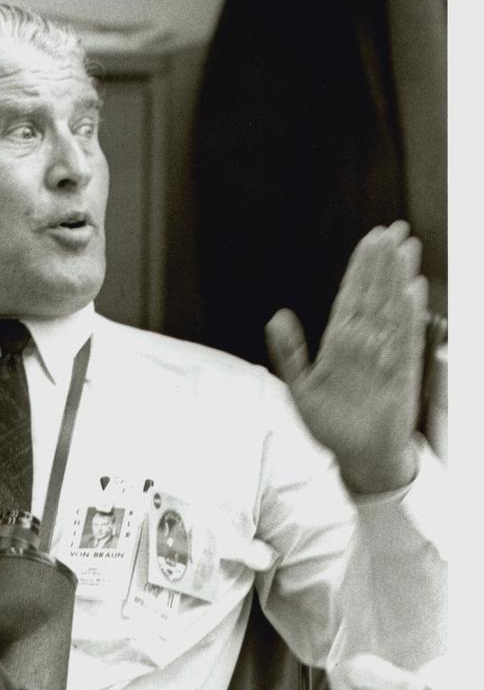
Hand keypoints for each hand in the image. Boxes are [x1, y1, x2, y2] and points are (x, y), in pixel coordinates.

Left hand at [265, 221, 427, 493]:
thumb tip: (276, 316)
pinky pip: (406, 340)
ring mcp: (386, 357)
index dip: (361, 269)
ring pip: (392, 309)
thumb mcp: (300, 387)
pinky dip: (409, 314)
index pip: (352, 297)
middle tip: (394, 229)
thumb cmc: (332, 426)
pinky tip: (412, 288)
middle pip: (376, 295)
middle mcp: (366, 345)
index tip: (371, 239)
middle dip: (384, 263)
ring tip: (405, 247)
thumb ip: (288, 352)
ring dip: (398, 279)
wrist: (356, 460)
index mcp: (341, 344)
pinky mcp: (401, 375)